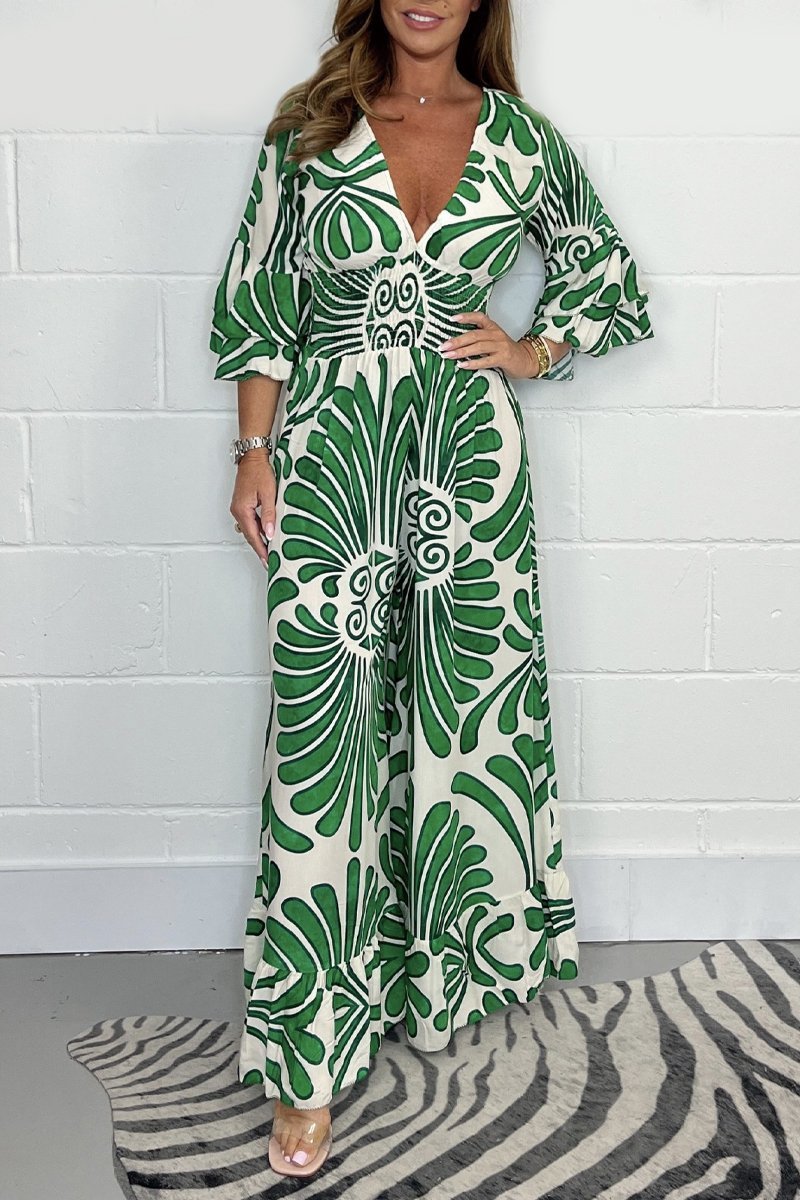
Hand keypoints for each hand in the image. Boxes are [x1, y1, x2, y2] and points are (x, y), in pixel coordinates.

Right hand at [230, 450, 275, 567]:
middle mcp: (237, 511)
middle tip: (269, 560)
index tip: (267, 560)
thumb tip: (269, 533)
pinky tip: (266, 533)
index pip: (253, 536)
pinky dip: (257, 530)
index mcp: (242, 510)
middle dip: (259, 548)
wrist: (252, 458)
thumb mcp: (269, 494)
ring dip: (258, 540)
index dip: (261, 550)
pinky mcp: (242, 504)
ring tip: (269, 550)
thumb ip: (269, 515)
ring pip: (249, 529)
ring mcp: (239, 508)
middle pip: (249, 535)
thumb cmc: (259, 472)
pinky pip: (249, 522)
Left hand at [438, 312, 539, 378]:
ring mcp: (500, 346)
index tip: (452, 319)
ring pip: (478, 347)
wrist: (526, 360)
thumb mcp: (493, 340)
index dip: (466, 317)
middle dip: (457, 341)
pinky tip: (462, 365)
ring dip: (461, 352)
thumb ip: (479, 339)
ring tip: (448, 355)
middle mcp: (496, 334)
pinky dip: (473, 363)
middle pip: (474, 335)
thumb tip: (455, 344)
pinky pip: (486, 360)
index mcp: (493, 328)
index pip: (479, 317)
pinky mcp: (503, 358)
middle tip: (443, 346)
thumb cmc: (506, 351)